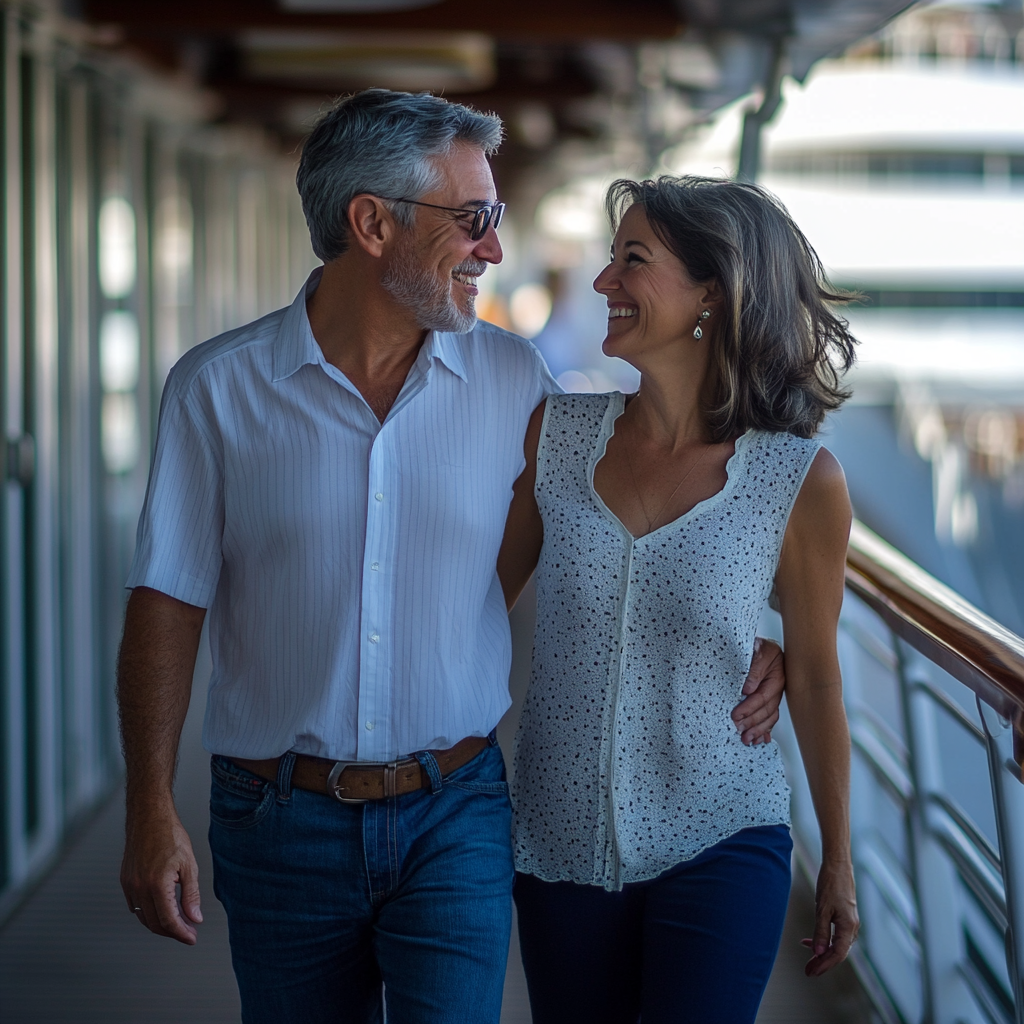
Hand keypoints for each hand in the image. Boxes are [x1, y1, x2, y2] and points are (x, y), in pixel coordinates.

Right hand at [121, 802, 202, 944]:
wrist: (149, 818)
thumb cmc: (171, 836)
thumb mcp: (189, 864)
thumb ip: (191, 895)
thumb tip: (195, 919)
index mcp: (157, 885)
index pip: (169, 921)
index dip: (181, 933)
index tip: (192, 938)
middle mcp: (139, 888)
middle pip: (155, 923)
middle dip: (172, 932)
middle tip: (188, 932)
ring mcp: (130, 885)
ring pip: (143, 917)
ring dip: (160, 924)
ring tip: (177, 924)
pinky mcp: (125, 881)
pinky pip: (135, 906)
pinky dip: (148, 913)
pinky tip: (161, 909)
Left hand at [732, 637, 784, 744]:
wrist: (758, 642)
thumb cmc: (756, 645)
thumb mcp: (756, 650)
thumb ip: (753, 669)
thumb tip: (748, 689)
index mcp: (776, 675)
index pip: (762, 696)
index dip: (749, 708)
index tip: (735, 715)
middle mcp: (777, 686)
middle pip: (767, 709)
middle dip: (753, 723)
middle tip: (739, 731)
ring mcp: (775, 692)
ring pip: (770, 716)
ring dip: (759, 730)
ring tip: (747, 739)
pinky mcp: (770, 697)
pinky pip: (770, 716)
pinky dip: (765, 729)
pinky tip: (760, 739)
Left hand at [801, 860, 858, 975]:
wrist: (838, 865)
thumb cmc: (831, 884)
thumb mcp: (822, 909)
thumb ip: (821, 932)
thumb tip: (818, 953)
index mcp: (848, 928)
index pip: (837, 954)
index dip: (824, 965)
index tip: (811, 972)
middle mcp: (851, 928)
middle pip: (838, 953)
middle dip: (822, 963)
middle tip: (808, 971)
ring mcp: (849, 923)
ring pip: (836, 945)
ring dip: (822, 953)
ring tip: (808, 961)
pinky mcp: (844, 917)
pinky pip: (835, 935)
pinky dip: (823, 941)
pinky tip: (809, 942)